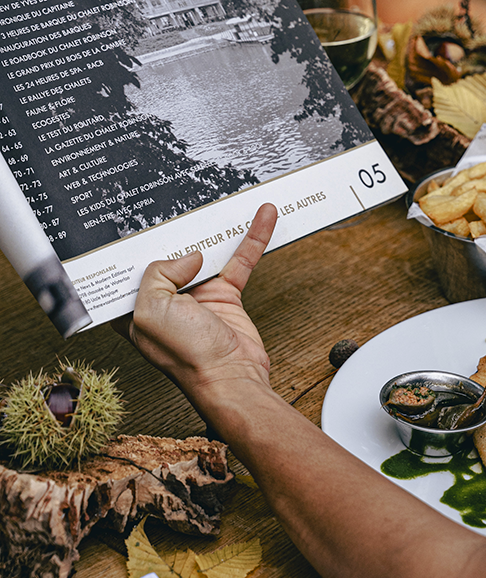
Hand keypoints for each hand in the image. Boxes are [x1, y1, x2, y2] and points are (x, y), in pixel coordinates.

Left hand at [117, 204, 277, 403]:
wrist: (232, 377)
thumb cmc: (187, 357)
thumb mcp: (152, 311)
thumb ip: (158, 274)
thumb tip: (186, 256)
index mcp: (136, 307)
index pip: (132, 267)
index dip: (137, 244)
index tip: (142, 218)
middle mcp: (165, 300)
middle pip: (172, 252)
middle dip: (180, 228)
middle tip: (187, 200)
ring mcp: (197, 296)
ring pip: (209, 251)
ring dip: (222, 228)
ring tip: (232, 203)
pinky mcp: (226, 295)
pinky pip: (240, 260)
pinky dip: (252, 238)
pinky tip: (262, 219)